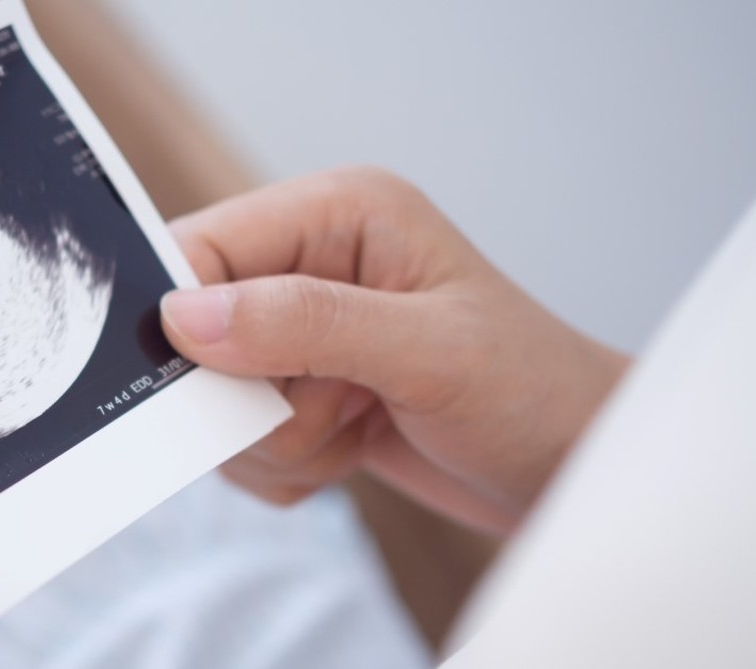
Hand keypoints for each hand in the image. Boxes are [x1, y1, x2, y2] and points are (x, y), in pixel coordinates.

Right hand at [160, 168, 627, 532]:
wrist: (572, 470)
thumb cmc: (533, 392)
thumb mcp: (427, 352)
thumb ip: (305, 323)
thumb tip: (186, 317)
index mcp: (338, 215)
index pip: (204, 246)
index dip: (184, 318)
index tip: (214, 384)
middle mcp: (311, 263)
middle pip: (194, 332)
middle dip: (250, 397)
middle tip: (332, 410)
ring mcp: (301, 332)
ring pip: (213, 398)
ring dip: (277, 440)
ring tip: (357, 428)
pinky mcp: (300, 390)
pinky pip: (239, 442)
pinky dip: (287, 464)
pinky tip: (352, 450)